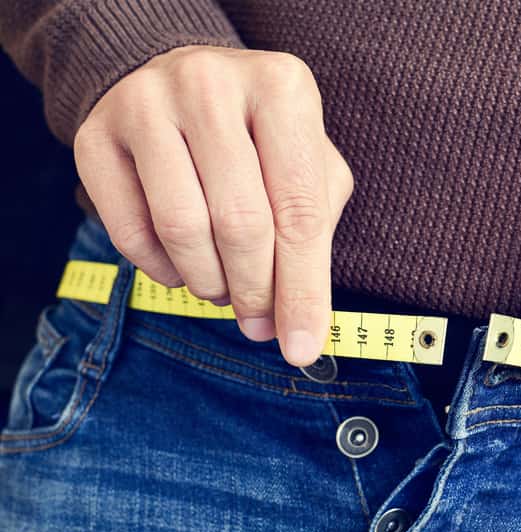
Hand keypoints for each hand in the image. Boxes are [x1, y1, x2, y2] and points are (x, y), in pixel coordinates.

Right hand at [73, 45, 353, 366]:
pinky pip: (128, 231)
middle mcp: (211, 84)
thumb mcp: (310, 166)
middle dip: (255, 293)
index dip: (303, 290)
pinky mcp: (94, 133)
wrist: (183, 83)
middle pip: (241, 223)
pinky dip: (161, 269)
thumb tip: (301, 326)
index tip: (303, 349)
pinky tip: (183, 267)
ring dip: (209, 283)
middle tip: (259, 323)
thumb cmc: (263, 140)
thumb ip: (315, 235)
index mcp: (282, 87)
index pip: (300, 210)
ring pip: (182, 229)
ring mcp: (146, 102)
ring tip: (225, 289)